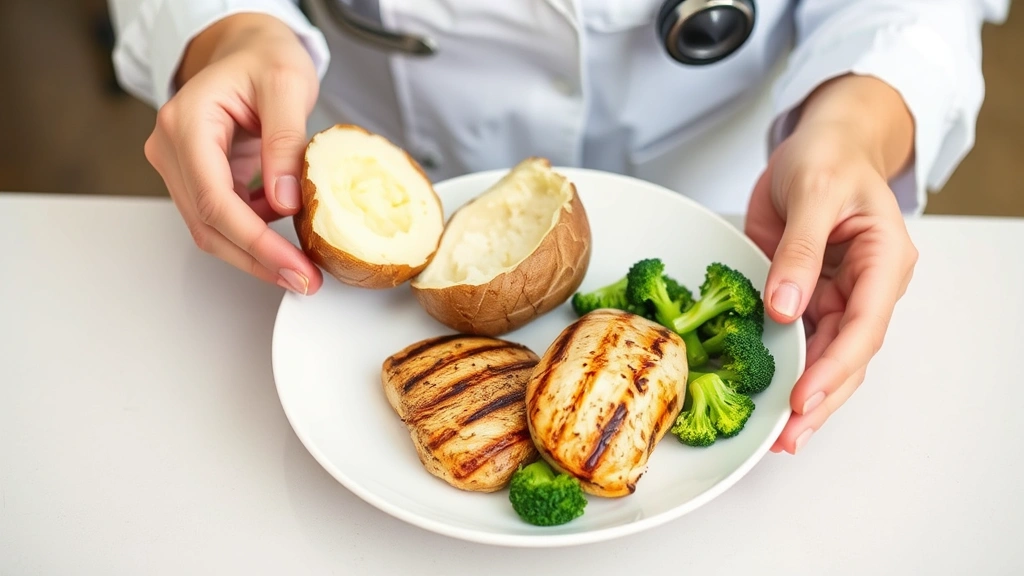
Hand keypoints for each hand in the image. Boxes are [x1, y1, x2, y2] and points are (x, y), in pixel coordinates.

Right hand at [144, 13, 322, 293]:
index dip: (255, 242)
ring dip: (256, 254)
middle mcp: (172, 147)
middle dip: (258, 259)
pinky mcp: (198, 176)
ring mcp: (180, 165)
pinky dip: (255, 234)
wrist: (250, 47)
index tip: (293, 266)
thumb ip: (285, 143)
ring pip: (212, 229)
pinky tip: (287, 237)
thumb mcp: (287, 87)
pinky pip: (223, 217)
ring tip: (302, 269)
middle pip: (209, 224)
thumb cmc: (265, 58)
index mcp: (187, 123)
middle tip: (305, 281)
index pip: (215, 200)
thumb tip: (287, 202)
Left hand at [744, 75, 918, 453]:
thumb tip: (785, 308)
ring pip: (824, 355)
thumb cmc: (828, 156)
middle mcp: (865, 285)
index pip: (863, 325)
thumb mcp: (815, 190)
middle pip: (848, 354)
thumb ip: (800, 250)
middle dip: (821, 398)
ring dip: (804, 393)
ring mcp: (835, 293)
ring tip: (780, 434)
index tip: (804, 397)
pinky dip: (783, 366)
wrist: (818, 143)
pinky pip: (797, 336)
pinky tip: (767, 394)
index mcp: (883, 260)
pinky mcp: (805, 293)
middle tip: (789, 436)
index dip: (834, 367)